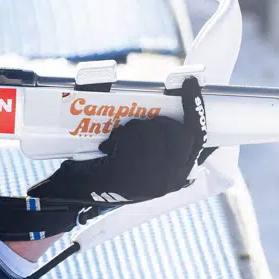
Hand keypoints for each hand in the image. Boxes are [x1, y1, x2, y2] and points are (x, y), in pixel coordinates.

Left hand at [26, 78, 208, 204]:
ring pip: (153, 132)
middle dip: (157, 121)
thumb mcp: (145, 162)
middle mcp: (170, 179)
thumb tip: (171, 109)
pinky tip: (109, 147)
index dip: (195, 108)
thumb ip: (162, 143)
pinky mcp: (130, 176)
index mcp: (179, 174)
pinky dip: (119, 137)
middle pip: (177, 132)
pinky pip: (132, 141)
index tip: (189, 83)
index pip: (197, 136)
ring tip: (119, 139)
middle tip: (137, 125)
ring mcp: (152, 180)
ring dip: (133, 128)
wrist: (81, 194)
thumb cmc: (113, 173)